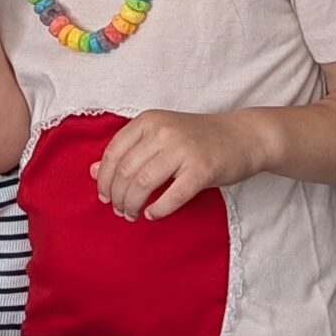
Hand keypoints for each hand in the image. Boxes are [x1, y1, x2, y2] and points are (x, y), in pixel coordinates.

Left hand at [94, 109, 268, 219]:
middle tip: (118, 210)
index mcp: (149, 121)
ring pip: (143, 183)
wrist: (243, 136)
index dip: (103, 179)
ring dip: (132, 205)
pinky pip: (172, 196)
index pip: (113, 153)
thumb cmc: (198, 138)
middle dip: (117, 196)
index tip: (103, 195)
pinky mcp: (202, 169)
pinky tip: (153, 214)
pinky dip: (158, 209)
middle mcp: (163, 131)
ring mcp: (183, 149)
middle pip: (125, 171)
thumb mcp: (160, 136)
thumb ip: (128, 151)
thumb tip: (92, 172)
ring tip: (132, 215)